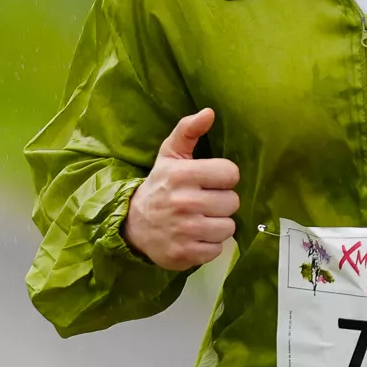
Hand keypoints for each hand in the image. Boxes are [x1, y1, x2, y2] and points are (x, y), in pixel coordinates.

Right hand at [122, 108, 241, 270]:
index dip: (223, 177)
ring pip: (228, 227)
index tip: (209, 181)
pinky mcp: (186, 254)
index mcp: (182, 175)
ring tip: (200, 219)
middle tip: (204, 202)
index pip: (231, 173)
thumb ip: (188, 130)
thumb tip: (209, 112)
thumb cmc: (160, 186)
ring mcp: (186, 231)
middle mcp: (185, 202)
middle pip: (232, 202)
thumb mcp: (169, 155)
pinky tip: (195, 237)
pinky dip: (209, 245)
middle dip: (221, 202)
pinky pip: (217, 249)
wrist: (134, 225)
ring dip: (217, 224)